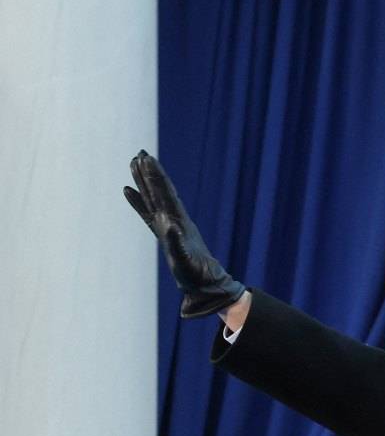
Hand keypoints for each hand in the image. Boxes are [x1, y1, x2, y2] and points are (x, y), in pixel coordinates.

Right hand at [124, 150, 245, 317]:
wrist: (204, 282)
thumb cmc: (196, 274)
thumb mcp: (186, 260)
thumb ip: (178, 244)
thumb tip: (171, 227)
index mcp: (178, 222)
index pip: (165, 194)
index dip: (156, 178)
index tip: (147, 160)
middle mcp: (173, 219)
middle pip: (159, 191)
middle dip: (150, 172)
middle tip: (140, 152)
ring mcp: (168, 224)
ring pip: (153, 198)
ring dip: (144, 181)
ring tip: (134, 162)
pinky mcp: (164, 232)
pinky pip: (147, 212)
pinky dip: (138, 200)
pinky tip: (129, 190)